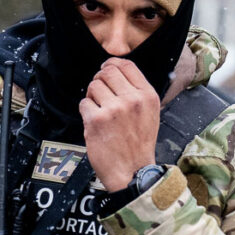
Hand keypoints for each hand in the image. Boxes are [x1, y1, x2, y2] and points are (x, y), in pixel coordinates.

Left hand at [79, 58, 159, 191]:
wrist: (133, 170)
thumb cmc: (139, 144)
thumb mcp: (150, 113)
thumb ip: (137, 92)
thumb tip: (116, 71)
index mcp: (148, 96)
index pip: (127, 65)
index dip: (112, 64)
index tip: (106, 69)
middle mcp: (133, 100)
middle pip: (107, 72)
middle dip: (100, 80)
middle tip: (100, 93)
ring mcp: (114, 109)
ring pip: (93, 86)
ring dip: (92, 96)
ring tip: (100, 111)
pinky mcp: (96, 120)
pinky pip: (84, 103)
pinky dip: (86, 112)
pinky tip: (96, 123)